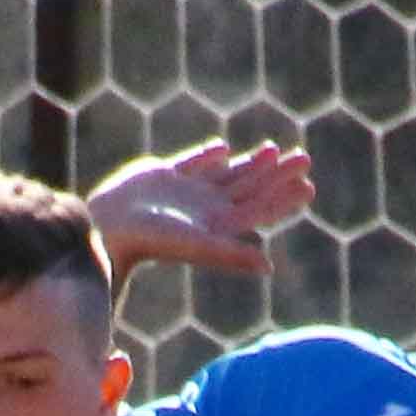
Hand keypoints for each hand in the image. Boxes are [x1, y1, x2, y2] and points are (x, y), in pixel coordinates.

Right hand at [85, 137, 314, 279]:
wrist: (106, 226)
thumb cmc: (151, 238)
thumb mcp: (195, 244)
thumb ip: (231, 253)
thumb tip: (269, 266)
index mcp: (215, 227)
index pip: (257, 212)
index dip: (283, 199)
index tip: (308, 185)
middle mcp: (202, 212)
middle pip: (248, 192)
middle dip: (276, 176)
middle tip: (304, 159)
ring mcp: (183, 194)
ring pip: (224, 176)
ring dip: (250, 164)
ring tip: (272, 150)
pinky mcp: (161, 177)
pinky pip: (190, 165)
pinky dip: (206, 157)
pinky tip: (221, 150)